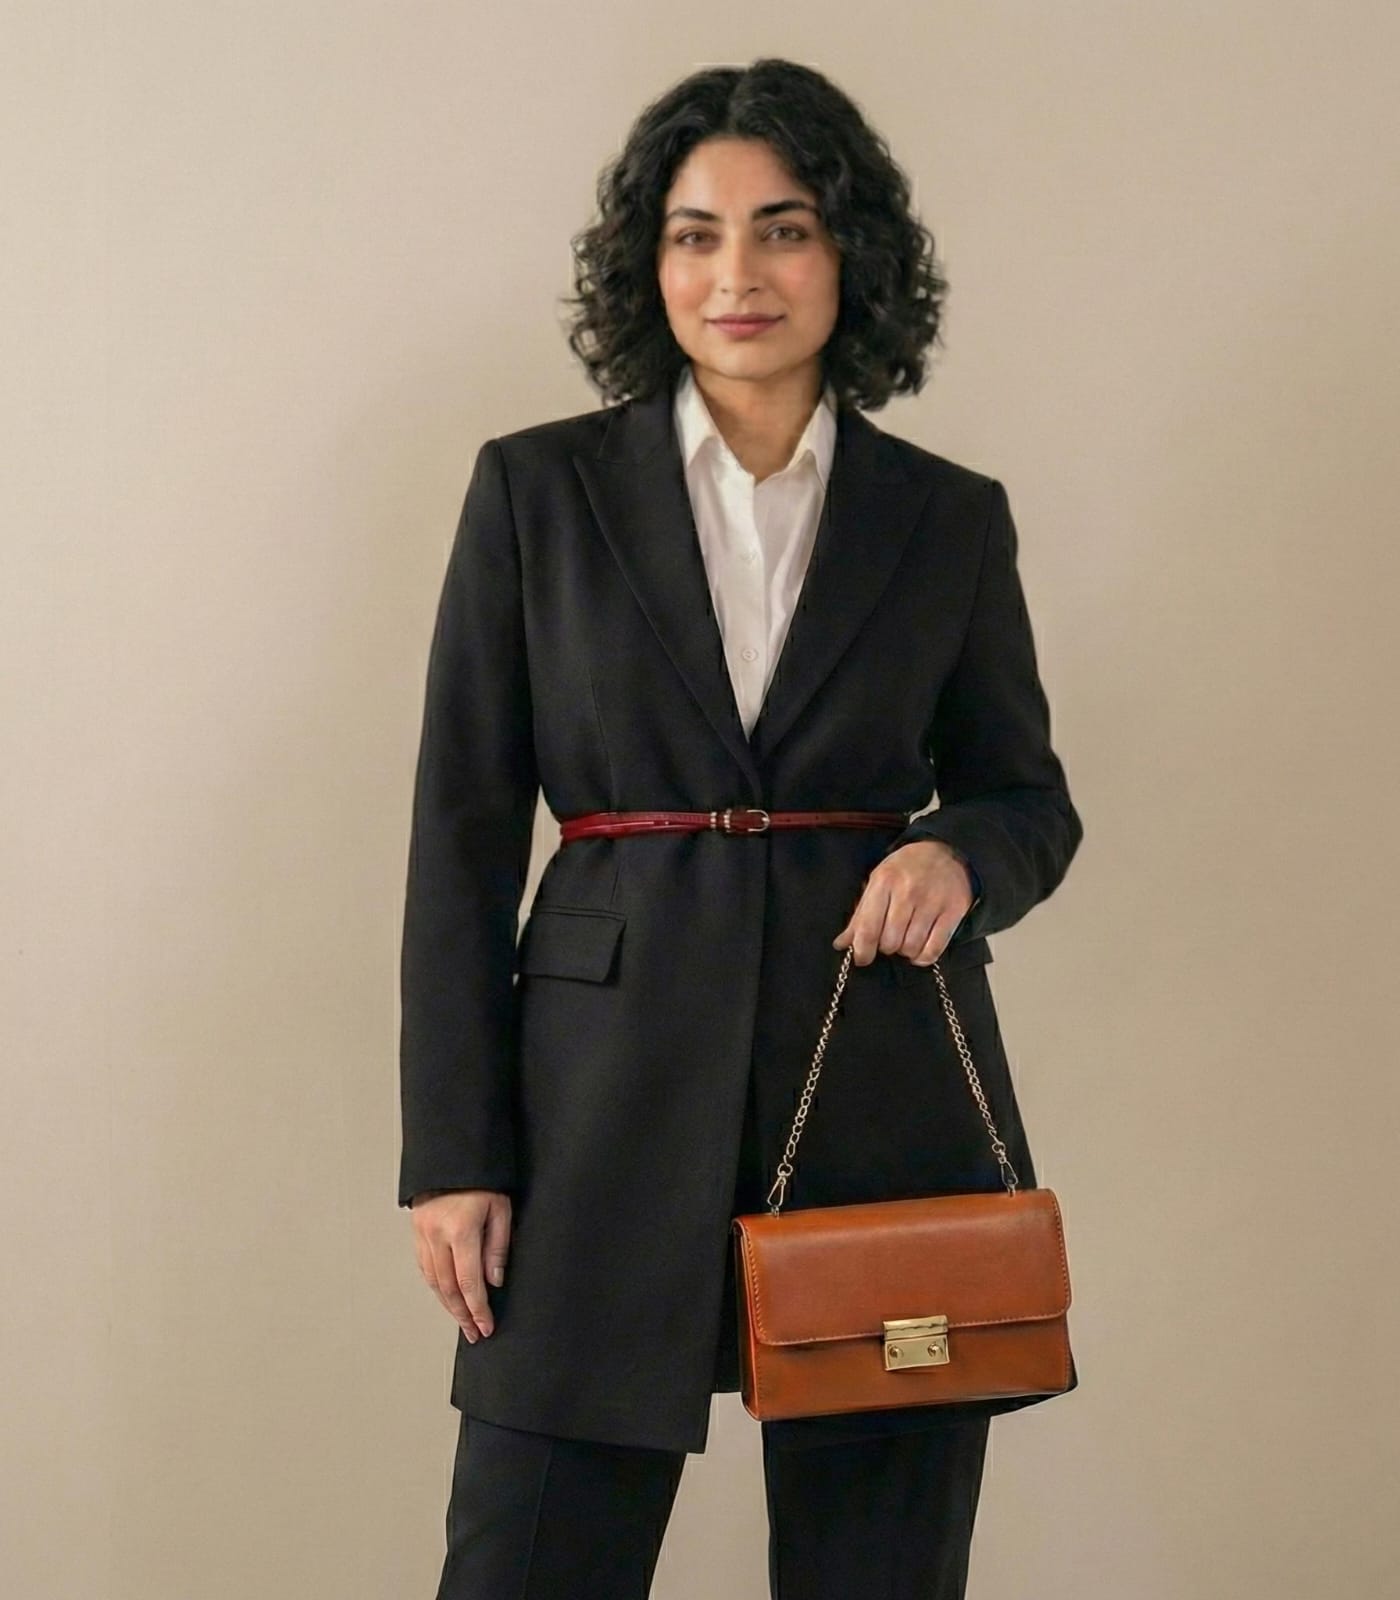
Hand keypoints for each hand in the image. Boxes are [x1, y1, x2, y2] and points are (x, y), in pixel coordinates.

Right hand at [409, 1189, 511, 1341]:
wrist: (453, 1156)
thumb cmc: (482, 1180)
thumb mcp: (501, 1208)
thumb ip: (497, 1246)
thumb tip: (493, 1281)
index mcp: (460, 1230)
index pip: (469, 1282)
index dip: (478, 1309)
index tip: (485, 1326)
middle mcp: (437, 1235)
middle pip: (448, 1288)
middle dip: (462, 1315)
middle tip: (473, 1333)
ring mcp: (422, 1233)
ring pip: (433, 1281)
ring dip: (448, 1305)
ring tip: (462, 1320)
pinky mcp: (417, 1231)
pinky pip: (424, 1267)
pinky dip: (435, 1286)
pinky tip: (445, 1296)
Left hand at [833, 840, 976, 967]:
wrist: (945, 851)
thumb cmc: (905, 869)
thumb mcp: (878, 882)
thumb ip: (860, 915)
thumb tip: (841, 944)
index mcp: (884, 881)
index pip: (868, 928)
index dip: (862, 950)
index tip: (862, 958)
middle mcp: (908, 891)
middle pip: (890, 941)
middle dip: (886, 947)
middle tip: (890, 938)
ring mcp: (932, 901)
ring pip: (911, 947)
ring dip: (905, 951)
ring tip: (905, 939)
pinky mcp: (953, 911)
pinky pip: (933, 949)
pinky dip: (923, 957)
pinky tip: (919, 949)